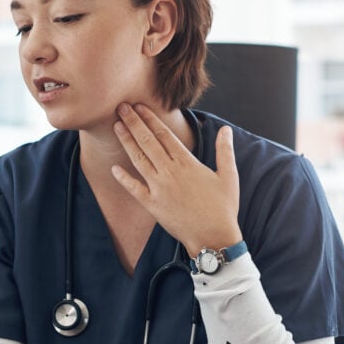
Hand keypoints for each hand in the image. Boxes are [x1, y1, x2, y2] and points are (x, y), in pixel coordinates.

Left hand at [111, 102, 241, 256]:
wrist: (214, 237)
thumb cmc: (223, 207)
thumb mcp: (229, 176)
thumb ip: (224, 150)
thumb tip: (226, 129)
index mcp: (187, 163)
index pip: (165, 134)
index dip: (151, 119)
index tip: (140, 106)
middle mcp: (170, 172)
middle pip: (148, 142)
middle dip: (134, 123)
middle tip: (121, 107)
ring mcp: (159, 189)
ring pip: (139, 159)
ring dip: (127, 142)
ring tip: (116, 126)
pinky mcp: (153, 205)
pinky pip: (134, 189)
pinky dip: (124, 178)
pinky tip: (114, 168)